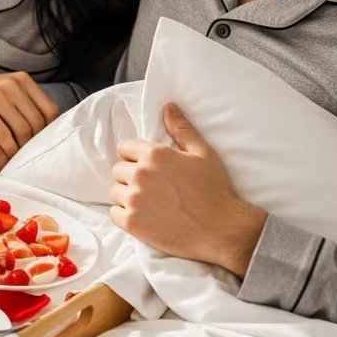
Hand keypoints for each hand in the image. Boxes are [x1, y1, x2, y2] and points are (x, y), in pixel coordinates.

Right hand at [0, 70, 59, 155]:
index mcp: (22, 79)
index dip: (50, 128)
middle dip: (36, 140)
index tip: (44, 141)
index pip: (49, 108)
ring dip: (22, 146)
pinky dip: (8, 147)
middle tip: (31, 153)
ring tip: (20, 155)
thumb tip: (50, 124)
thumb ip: (25, 101)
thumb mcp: (4, 90)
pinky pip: (3, 134)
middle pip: (37, 120)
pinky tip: (7, 154)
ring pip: (22, 128)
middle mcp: (12, 84)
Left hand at [109, 103, 266, 276]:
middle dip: (131, 176)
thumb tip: (168, 107)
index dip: (135, 156)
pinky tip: (144, 217)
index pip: (124, 147)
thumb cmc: (215, 190)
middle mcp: (140, 174)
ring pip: (115, 192)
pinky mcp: (132, 223)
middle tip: (152, 188)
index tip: (148, 168)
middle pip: (118, 170)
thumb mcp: (203, 153)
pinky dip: (125, 215)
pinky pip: (114, 214)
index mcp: (155, 154)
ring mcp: (134, 199)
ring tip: (148, 202)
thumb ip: (181, 129)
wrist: (222, 230)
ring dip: (127, 196)